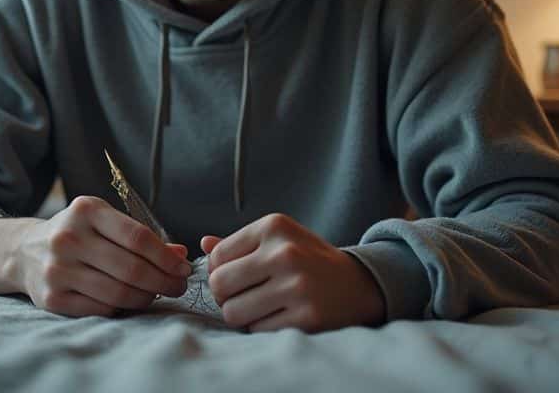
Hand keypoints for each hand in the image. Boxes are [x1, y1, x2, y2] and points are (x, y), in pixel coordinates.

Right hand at [0, 196, 189, 316]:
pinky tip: (130, 302)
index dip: (166, 257)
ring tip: (156, 294)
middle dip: (162, 281)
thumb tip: (181, 255)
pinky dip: (121, 309)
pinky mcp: (51, 298)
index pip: (137, 237)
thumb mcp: (105, 222)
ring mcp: (57, 269)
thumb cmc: (78, 234)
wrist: (25, 251)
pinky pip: (99, 309)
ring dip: (145, 297)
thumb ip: (142, 237)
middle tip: (178, 287)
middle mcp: (68, 237)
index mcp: (86, 210)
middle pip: (130, 268)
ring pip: (117, 293)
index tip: (183, 269)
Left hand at [201, 213, 384, 332]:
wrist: (357, 284)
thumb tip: (201, 244)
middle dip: (225, 297)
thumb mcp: (278, 240)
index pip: (217, 256)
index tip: (235, 278)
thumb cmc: (307, 260)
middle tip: (242, 297)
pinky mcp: (306, 317)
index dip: (218, 272)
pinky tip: (280, 316)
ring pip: (234, 313)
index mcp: (274, 227)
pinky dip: (262, 328)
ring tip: (260, 307)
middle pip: (219, 285)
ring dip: (242, 315)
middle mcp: (285, 253)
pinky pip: (257, 330)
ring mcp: (297, 286)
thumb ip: (239, 244)